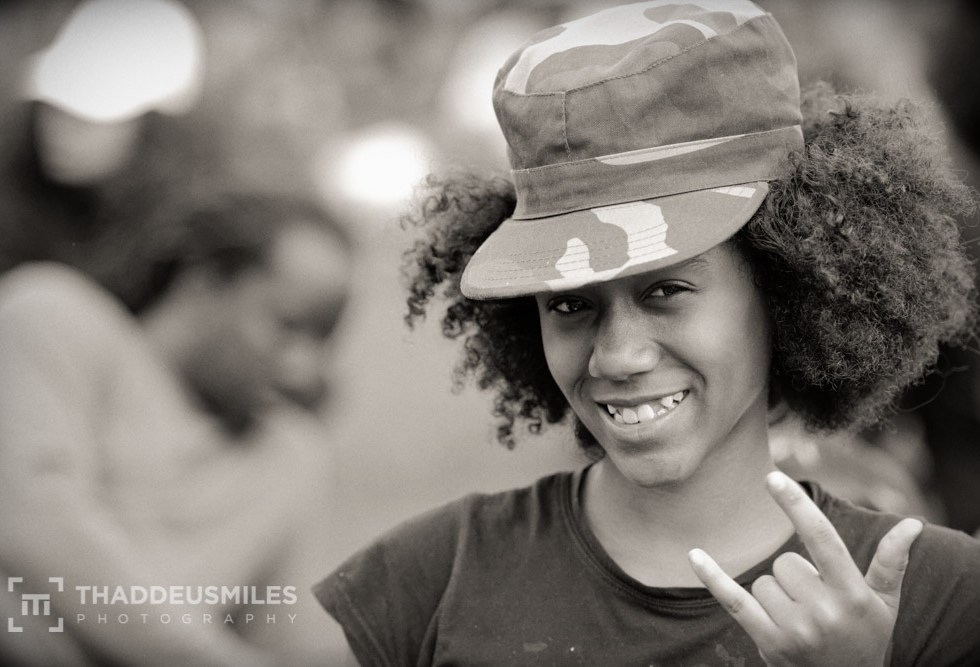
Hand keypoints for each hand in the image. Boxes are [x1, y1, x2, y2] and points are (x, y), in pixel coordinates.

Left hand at [688, 470, 922, 665]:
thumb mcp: (885, 603)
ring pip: (764, 582)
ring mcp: (794, 629)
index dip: (797, 507)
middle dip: (795, 576)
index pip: (822, 540)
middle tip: (815, 603)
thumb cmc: (867, 638)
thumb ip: (891, 562)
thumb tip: (913, 524)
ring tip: (800, 619)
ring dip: (776, 594)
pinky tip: (694, 555)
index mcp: (852, 594)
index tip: (774, 478)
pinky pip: (733, 600)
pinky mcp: (769, 642)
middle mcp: (823, 612)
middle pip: (786, 563)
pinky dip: (712, 578)